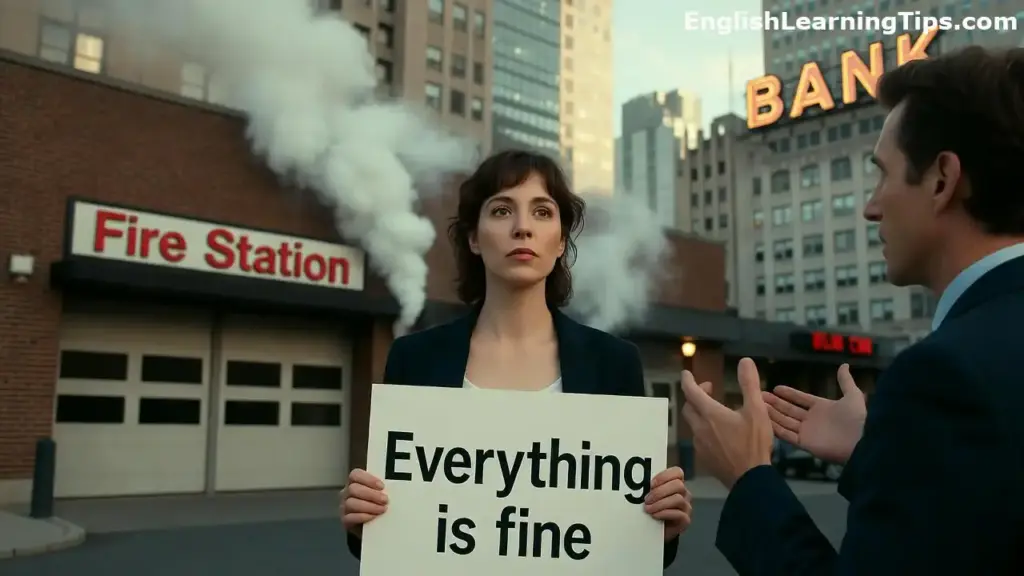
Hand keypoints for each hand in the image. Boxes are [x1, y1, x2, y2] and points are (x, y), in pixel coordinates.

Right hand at [339, 469, 387, 535]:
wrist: (373, 527)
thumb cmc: (379, 505)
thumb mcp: (382, 494)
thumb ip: (385, 489)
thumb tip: (399, 487)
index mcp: (355, 482)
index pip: (355, 474)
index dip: (368, 479)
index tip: (382, 486)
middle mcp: (347, 493)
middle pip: (353, 488)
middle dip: (371, 494)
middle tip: (385, 500)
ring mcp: (345, 507)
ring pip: (351, 503)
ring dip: (369, 506)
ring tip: (382, 510)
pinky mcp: (345, 520)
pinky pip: (350, 517)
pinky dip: (362, 517)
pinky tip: (373, 517)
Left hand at [643, 467, 691, 539]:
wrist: (655, 532)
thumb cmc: (652, 510)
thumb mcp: (651, 497)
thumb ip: (650, 489)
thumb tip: (639, 482)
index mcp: (676, 484)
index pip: (677, 472)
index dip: (664, 476)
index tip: (650, 484)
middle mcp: (684, 494)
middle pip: (678, 485)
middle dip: (659, 492)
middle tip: (646, 499)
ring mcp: (686, 507)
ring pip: (678, 499)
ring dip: (660, 504)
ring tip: (648, 509)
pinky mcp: (685, 520)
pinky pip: (678, 514)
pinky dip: (664, 513)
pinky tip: (655, 515)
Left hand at [680, 358, 773, 488]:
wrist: (750, 479)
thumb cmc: (754, 443)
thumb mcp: (757, 410)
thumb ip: (750, 384)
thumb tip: (745, 361)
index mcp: (710, 414)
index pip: (691, 392)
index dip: (688, 380)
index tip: (686, 374)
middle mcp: (700, 428)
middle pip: (688, 407)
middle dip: (695, 396)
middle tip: (709, 391)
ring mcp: (700, 445)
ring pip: (693, 425)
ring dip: (700, 415)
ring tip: (717, 413)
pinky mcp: (703, 459)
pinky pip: (699, 440)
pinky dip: (705, 431)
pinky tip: (720, 435)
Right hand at [762, 363, 865, 464]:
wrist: (861, 441)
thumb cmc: (857, 418)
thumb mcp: (853, 395)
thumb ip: (846, 381)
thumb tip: (844, 365)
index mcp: (822, 407)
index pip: (801, 399)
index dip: (789, 394)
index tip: (776, 388)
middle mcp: (812, 419)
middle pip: (789, 410)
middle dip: (775, 403)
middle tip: (759, 395)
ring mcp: (807, 432)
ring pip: (785, 421)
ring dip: (772, 413)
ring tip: (758, 405)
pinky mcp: (804, 443)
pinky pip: (787, 434)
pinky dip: (776, 428)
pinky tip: (764, 420)